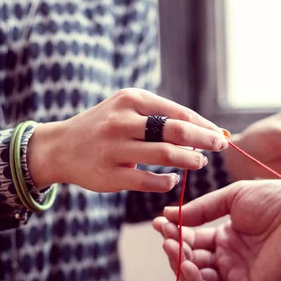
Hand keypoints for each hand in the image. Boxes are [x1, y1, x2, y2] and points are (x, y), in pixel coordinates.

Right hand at [27, 88, 228, 191]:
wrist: (60, 147)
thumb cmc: (102, 127)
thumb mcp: (125, 110)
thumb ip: (158, 117)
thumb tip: (202, 130)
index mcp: (130, 100)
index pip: (177, 112)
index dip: (203, 124)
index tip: (219, 133)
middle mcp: (122, 121)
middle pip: (175, 130)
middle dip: (204, 139)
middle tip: (220, 146)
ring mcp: (114, 148)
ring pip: (164, 154)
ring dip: (189, 160)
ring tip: (200, 162)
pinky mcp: (109, 174)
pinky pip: (147, 180)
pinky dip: (166, 181)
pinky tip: (173, 180)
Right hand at [152, 180, 280, 280]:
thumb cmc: (271, 201)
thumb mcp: (230, 198)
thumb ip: (200, 210)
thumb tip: (168, 215)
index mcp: (226, 237)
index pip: (192, 240)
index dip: (175, 233)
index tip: (160, 223)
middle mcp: (229, 258)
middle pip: (191, 261)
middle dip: (175, 250)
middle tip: (166, 237)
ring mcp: (237, 276)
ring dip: (181, 267)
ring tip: (173, 249)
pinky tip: (187, 267)